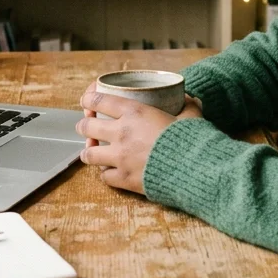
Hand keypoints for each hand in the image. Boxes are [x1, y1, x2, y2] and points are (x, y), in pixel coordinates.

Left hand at [76, 90, 203, 194]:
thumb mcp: (191, 115)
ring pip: (89, 154)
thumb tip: (189, 99)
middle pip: (88, 126)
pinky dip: (105, 173)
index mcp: (135, 112)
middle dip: (83, 125)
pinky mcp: (124, 178)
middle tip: (85, 126)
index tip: (87, 100)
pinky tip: (109, 171)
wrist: (194, 169)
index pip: (100, 100)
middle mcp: (122, 133)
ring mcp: (120, 157)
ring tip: (90, 151)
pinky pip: (104, 176)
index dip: (89, 99)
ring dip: (88, 151)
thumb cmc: (192, 139)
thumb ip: (186, 105)